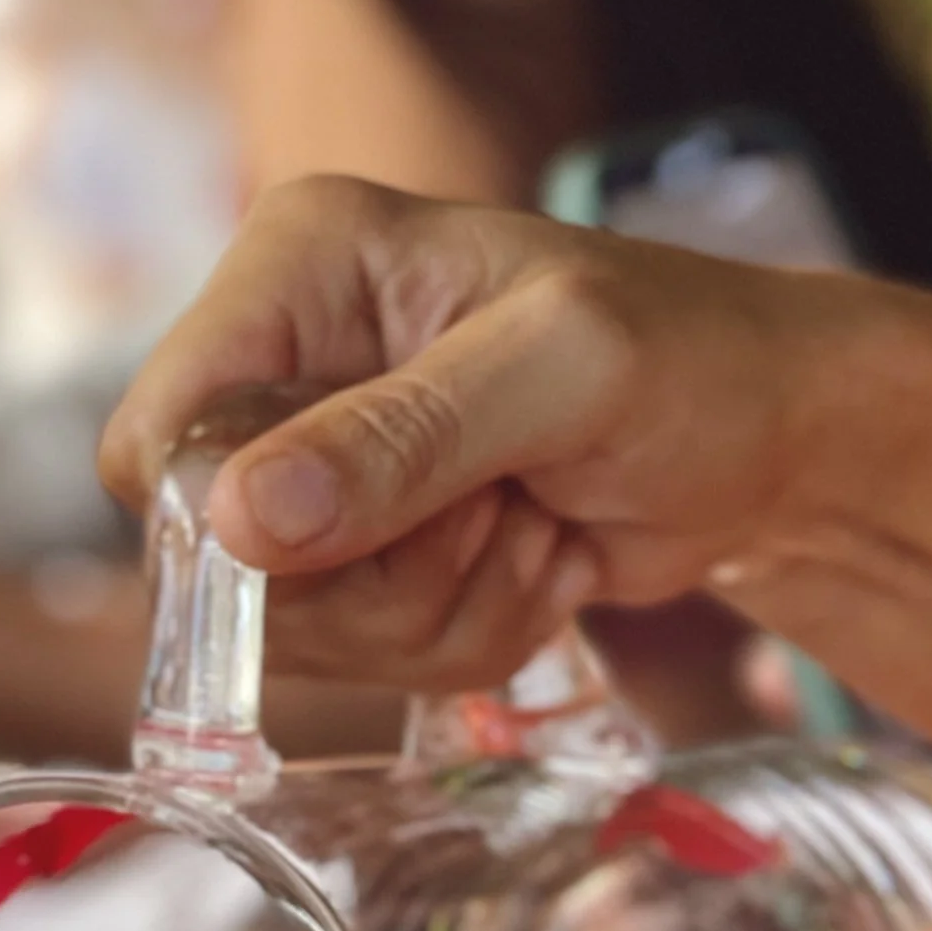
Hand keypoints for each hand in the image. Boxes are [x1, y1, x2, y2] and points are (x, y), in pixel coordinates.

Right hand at [100, 178, 867, 695]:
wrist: (775, 441)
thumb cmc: (691, 361)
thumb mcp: (558, 373)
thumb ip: (400, 439)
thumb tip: (242, 519)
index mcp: (298, 268)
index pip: (156, 445)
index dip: (233, 531)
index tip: (358, 532)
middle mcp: (287, 364)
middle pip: (222, 565)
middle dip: (372, 582)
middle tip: (496, 513)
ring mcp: (324, 469)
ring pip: (296, 632)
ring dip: (433, 615)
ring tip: (529, 529)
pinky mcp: (369, 556)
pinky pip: (362, 662)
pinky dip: (460, 638)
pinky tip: (533, 562)